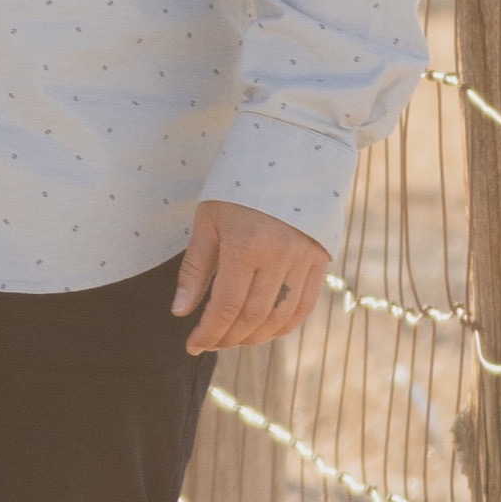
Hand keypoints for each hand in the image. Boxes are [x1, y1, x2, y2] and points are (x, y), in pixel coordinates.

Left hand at [172, 200, 330, 354]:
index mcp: (245, 245)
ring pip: (279, 317)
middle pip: (252, 317)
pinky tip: (266, 331)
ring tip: (234, 339)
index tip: (193, 345)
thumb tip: (181, 312)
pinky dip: (285, 325)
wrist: (288, 156)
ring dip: (255, 337)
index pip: (225, 306)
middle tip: (211, 343)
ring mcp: (303, 259)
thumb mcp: (209, 221)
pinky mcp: (320, 260)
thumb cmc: (239, 187)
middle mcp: (278, 256)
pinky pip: (305, 305)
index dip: (208, 332)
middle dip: (228, 338)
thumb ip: (195, 269)